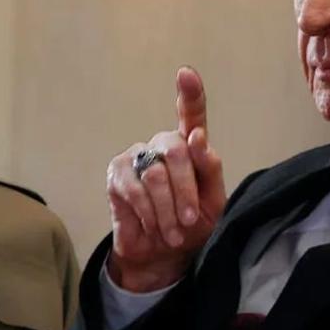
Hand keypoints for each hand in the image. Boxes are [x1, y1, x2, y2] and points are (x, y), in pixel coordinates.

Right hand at [106, 67, 225, 291]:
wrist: (161, 254)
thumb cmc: (191, 225)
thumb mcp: (213, 202)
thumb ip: (210, 170)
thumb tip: (198, 138)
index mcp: (190, 146)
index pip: (191, 114)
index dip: (190, 94)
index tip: (186, 74)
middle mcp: (162, 144)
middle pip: (177, 150)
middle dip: (186, 192)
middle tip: (190, 221)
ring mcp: (137, 155)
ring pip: (156, 175)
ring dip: (168, 210)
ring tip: (172, 230)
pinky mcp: (117, 172)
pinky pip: (135, 189)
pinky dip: (148, 213)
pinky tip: (152, 224)